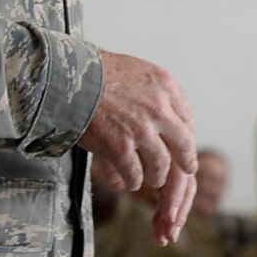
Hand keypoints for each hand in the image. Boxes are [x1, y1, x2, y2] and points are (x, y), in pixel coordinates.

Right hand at [80, 50, 196, 244]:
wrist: (69, 77)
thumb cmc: (97, 73)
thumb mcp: (137, 72)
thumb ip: (154, 95)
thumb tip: (164, 122)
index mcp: (166, 87)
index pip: (187, 120)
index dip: (187, 140)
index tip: (187, 151)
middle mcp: (159, 109)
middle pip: (183, 145)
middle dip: (184, 163)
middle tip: (186, 173)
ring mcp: (141, 130)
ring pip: (160, 164)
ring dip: (157, 176)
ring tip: (152, 180)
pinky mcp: (121, 147)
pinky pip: (134, 174)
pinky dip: (133, 181)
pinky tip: (128, 184)